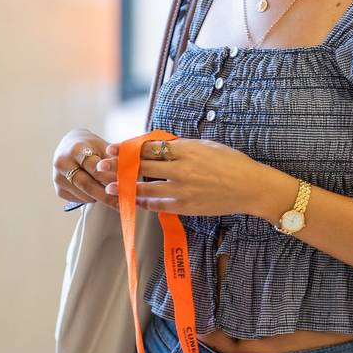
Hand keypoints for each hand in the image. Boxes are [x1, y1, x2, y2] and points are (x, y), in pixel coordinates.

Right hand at [51, 129, 117, 208]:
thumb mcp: (103, 146)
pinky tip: (101, 195)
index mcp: (75, 149)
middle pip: (87, 184)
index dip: (109, 176)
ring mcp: (58, 178)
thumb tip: (131, 176)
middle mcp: (63, 164)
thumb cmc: (90, 146)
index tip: (124, 184)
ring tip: (117, 199)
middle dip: (106, 195)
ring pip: (84, 194)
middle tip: (123, 202)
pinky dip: (93, 199)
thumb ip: (114, 159)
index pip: (93, 167)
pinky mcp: (59, 190)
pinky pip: (79, 199)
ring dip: (101, 198)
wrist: (69, 146)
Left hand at [96, 138, 291, 218]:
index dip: (129, 148)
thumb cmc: (232, 163)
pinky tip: (133, 200)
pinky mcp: (186, 206)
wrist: (250, 187)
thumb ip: (183, 147)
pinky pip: (158, 205)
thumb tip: (159, 146)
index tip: (114, 148)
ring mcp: (183, 190)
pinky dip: (144, 202)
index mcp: (187, 149)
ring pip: (146, 188)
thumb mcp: (207, 146)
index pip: (150, 148)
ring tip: (109, 187)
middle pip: (143, 166)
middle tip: (101, 165)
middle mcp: (182, 169)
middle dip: (120, 166)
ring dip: (125, 187)